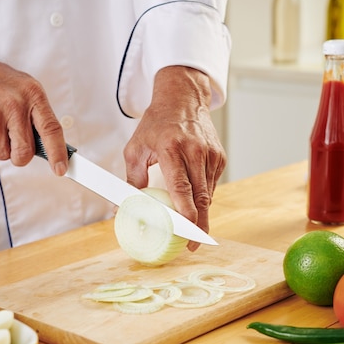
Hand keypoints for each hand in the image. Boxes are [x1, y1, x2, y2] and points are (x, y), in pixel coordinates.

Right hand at [0, 34, 66, 174]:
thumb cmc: (1, 84)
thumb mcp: (27, 91)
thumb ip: (40, 118)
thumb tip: (52, 150)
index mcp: (33, 95)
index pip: (51, 129)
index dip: (57, 153)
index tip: (60, 169)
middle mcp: (14, 105)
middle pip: (24, 152)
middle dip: (20, 156)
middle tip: (15, 142)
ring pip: (3, 154)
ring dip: (1, 146)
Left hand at [124, 66, 225, 249]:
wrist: (183, 99)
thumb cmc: (157, 124)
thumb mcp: (135, 148)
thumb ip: (132, 180)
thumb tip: (125, 208)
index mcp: (172, 148)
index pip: (182, 187)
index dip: (186, 213)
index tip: (187, 232)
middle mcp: (195, 151)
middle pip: (200, 197)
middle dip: (199, 225)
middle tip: (193, 244)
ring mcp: (211, 155)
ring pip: (208, 195)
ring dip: (200, 213)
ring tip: (192, 229)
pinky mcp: (219, 158)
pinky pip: (211, 186)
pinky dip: (203, 198)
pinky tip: (193, 202)